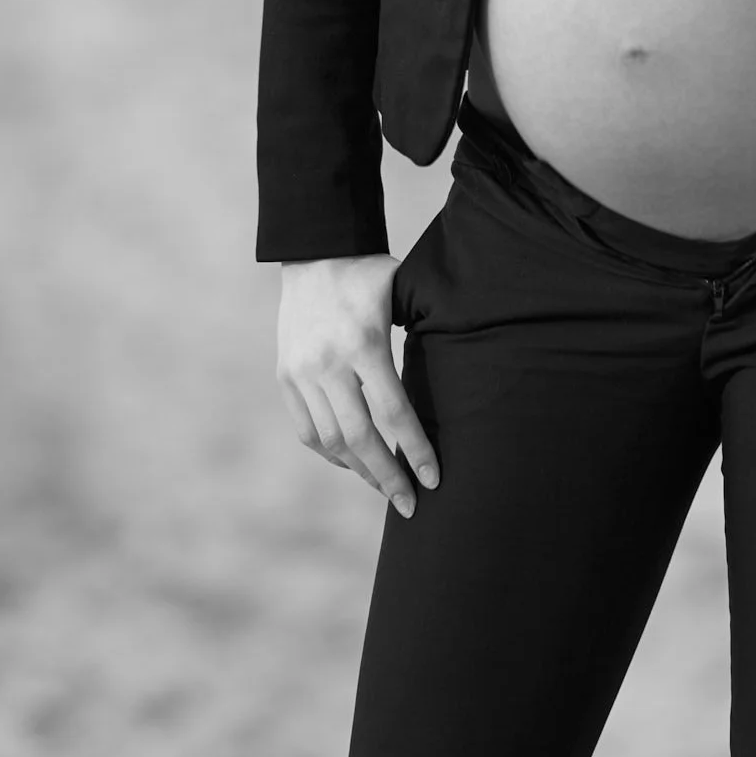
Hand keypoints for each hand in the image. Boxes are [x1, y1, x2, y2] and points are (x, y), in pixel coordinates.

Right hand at [276, 255, 439, 515]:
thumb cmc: (371, 274)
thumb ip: (428, 329)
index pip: (395, 411)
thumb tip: (470, 366)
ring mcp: (301, 372)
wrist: (315, 250)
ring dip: (359, 470)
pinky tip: (352, 462)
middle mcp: (328, 362)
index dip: (416, 449)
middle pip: (359, 438)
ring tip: (385, 487)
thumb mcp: (404, 293)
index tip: (434, 479)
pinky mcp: (285, 376)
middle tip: (411, 506)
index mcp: (364, 343)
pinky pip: (307, 430)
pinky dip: (330, 453)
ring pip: (330, 440)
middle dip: (387, 478)